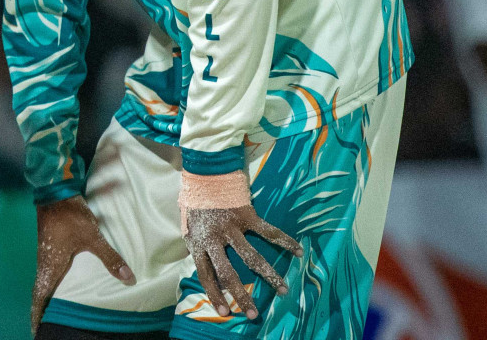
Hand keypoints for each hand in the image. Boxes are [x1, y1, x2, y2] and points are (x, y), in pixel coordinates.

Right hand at [31, 198, 133, 335]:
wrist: (55, 191)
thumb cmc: (70, 216)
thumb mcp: (92, 237)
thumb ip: (109, 258)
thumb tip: (128, 278)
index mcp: (50, 265)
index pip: (40, 296)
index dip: (37, 314)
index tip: (35, 331)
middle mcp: (44, 262)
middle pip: (40, 292)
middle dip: (41, 310)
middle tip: (44, 326)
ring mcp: (45, 254)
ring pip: (44, 281)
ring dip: (46, 296)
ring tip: (52, 310)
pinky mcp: (49, 246)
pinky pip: (48, 271)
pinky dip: (51, 283)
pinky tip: (60, 284)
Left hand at [183, 205, 303, 319]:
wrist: (205, 172)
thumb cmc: (197, 200)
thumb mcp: (189, 225)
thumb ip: (198, 245)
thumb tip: (207, 264)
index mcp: (198, 243)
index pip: (205, 275)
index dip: (215, 294)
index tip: (226, 312)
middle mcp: (214, 239)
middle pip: (228, 273)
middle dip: (242, 296)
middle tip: (254, 314)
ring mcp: (231, 228)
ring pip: (252, 258)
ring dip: (269, 276)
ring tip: (283, 290)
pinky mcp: (246, 215)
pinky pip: (268, 232)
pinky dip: (284, 242)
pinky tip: (298, 251)